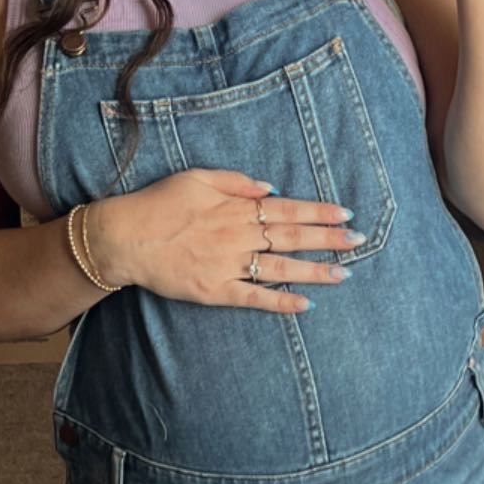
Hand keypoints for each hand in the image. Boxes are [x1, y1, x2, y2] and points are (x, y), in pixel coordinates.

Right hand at [86, 169, 360, 313]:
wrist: (124, 238)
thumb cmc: (159, 204)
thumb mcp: (197, 178)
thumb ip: (235, 181)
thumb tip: (270, 188)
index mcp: (236, 208)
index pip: (288, 209)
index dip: (319, 212)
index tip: (345, 214)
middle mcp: (238, 235)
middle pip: (292, 236)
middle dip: (328, 239)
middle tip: (359, 241)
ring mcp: (228, 265)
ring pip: (280, 268)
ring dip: (314, 270)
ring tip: (344, 273)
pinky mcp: (216, 291)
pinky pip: (254, 297)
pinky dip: (280, 301)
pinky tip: (305, 305)